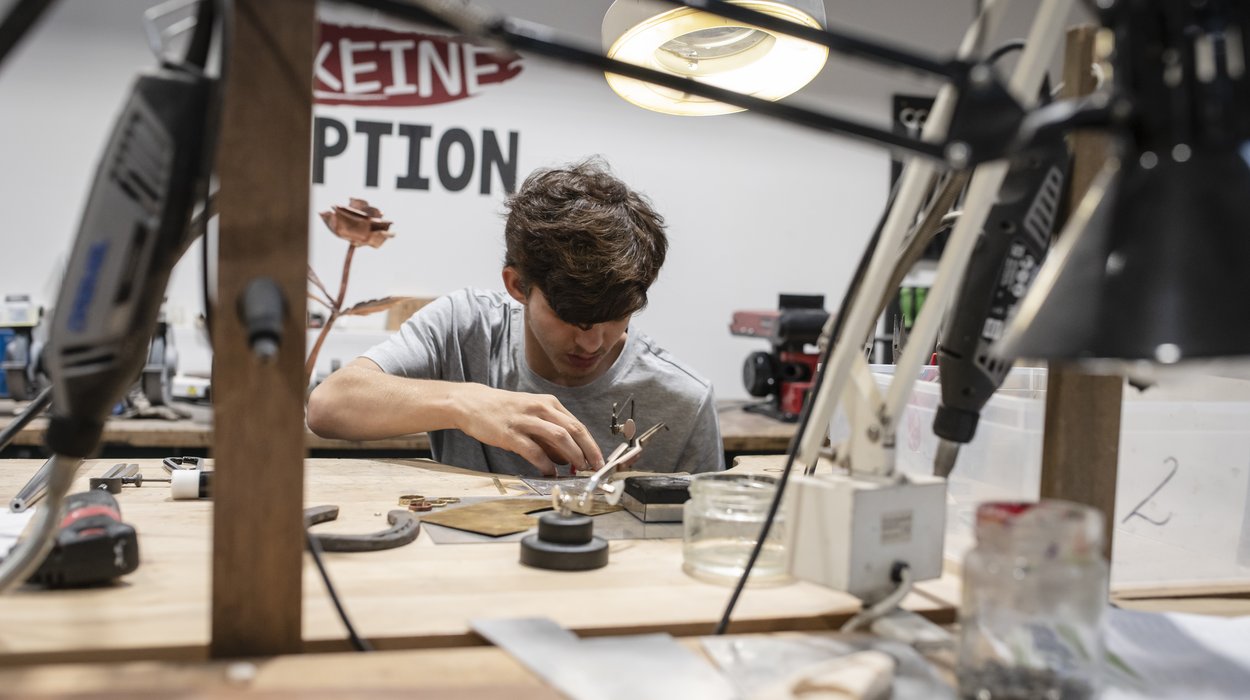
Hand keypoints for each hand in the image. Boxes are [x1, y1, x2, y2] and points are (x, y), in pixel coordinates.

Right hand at [455, 385, 604, 475]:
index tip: (599, 460)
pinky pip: (534, 450)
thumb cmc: (505, 410)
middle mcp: (541, 408)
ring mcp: (526, 420)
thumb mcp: (532, 413)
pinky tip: (550, 472)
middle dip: (589, 451)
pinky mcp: (511, 433)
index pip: (578, 425)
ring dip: (572, 455)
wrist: (472, 403)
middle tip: (596, 467)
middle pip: (574, 430)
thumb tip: (568, 457)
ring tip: (578, 469)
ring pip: (559, 437)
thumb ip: (550, 432)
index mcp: (549, 403)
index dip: (591, 444)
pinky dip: (545, 463)